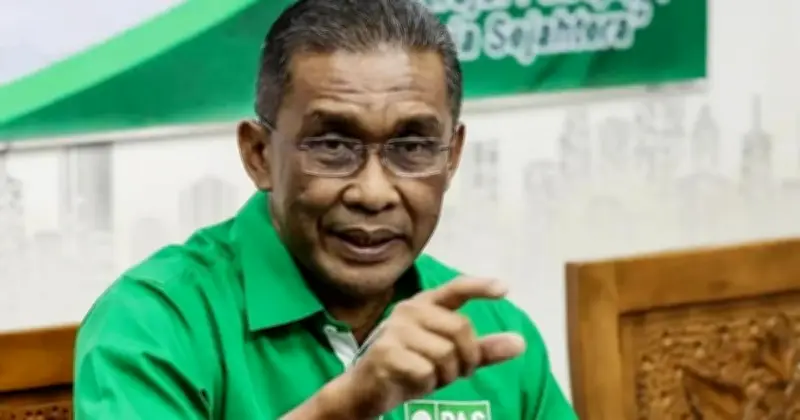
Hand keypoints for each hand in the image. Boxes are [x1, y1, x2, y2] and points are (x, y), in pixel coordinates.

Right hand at [334, 277, 525, 417]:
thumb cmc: (411, 367)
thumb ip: (483, 350)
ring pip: (445, 354)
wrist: (366, 390)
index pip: (455, 288)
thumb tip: (520, 343)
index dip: (480, 287)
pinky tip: (410, 382)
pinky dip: (425, 384)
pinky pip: (426, 371)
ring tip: (429, 377)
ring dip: (445, 375)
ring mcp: (395, 330)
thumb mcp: (450, 358)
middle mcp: (409, 311)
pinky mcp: (385, 353)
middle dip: (467, 358)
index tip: (505, 288)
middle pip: (461, 329)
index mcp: (424, 305)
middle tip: (455, 372)